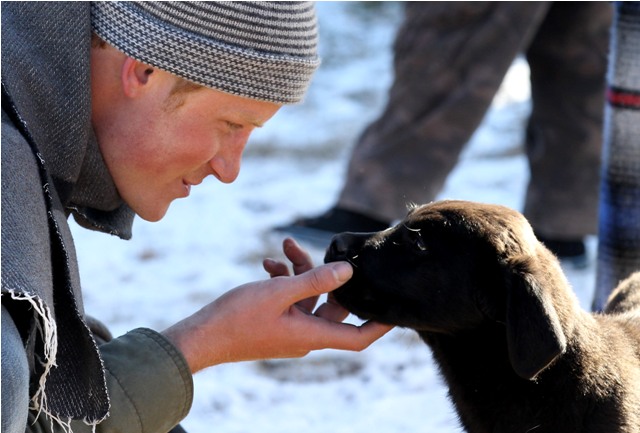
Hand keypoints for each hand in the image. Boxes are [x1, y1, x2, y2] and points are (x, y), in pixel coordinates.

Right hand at [162, 238, 392, 372]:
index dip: (379, 324)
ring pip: (309, 295)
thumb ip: (315, 280)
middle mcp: (305, 334)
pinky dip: (285, 280)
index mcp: (311, 334)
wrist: (201, 336)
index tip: (395, 308)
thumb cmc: (237, 318)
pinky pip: (291, 298)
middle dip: (328, 274)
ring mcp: (290, 328)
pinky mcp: (276, 321)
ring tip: (285, 248)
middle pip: (332, 305)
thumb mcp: (279, 293)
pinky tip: (269, 264)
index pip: (358, 337)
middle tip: (324, 250)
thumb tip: (348, 271)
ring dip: (300, 271)